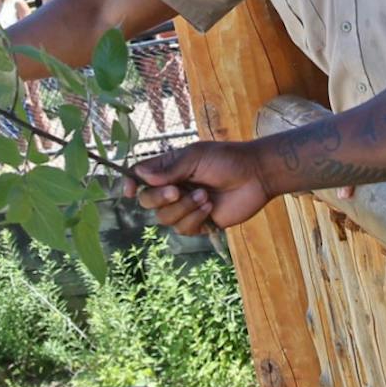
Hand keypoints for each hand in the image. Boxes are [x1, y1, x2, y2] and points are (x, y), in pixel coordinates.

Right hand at [125, 140, 273, 233]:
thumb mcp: (195, 157)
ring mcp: (185, 207)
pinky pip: (183, 228)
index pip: (138, 177)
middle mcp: (172, 189)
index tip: (129, 190)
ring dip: (183, 208)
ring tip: (205, 196)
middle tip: (176, 191)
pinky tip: (210, 207)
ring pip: (164, 218)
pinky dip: (195, 218)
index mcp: (167, 170)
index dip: (129, 184)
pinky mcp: (200, 223)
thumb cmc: (226, 159)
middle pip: (147, 201)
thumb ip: (168, 168)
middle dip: (159, 198)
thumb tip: (140, 176)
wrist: (256, 176)